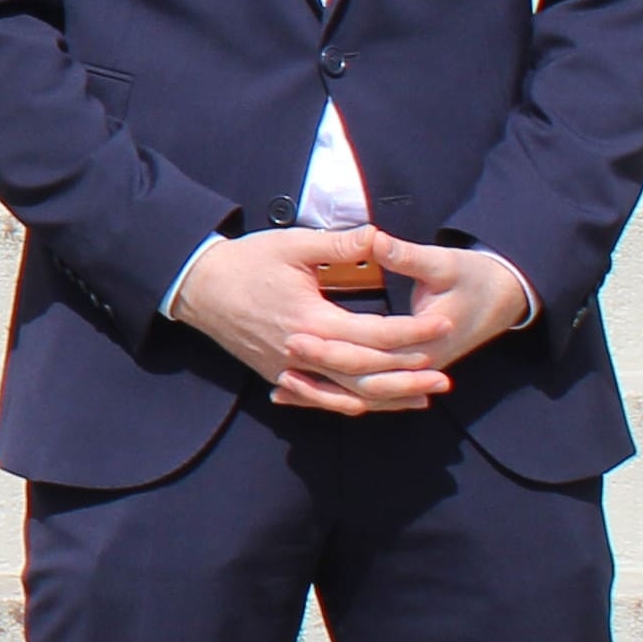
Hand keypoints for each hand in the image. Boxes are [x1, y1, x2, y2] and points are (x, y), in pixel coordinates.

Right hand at [170, 227, 457, 415]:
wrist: (196, 285)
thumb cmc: (245, 262)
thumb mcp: (292, 245)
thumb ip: (339, 244)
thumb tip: (379, 236)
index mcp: (311, 319)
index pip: (375, 333)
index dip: (413, 331)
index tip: (444, 324)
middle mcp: (303, 352)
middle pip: (366, 373)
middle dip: (409, 375)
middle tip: (446, 376)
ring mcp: (288, 369)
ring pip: (346, 394)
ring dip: (387, 398)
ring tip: (422, 397)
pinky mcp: (277, 374)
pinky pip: (319, 398)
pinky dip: (348, 404)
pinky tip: (372, 405)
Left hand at [284, 234, 536, 409]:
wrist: (506, 298)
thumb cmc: (476, 277)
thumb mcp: (445, 262)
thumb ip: (406, 255)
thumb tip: (374, 238)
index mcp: (428, 340)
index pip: (372, 351)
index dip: (332, 345)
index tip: (295, 333)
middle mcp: (421, 365)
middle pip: (363, 378)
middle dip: (321, 368)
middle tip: (281, 353)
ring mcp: (416, 374)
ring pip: (364, 396)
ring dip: (324, 394)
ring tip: (281, 387)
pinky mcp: (409, 374)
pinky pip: (368, 394)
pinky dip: (335, 397)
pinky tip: (299, 395)